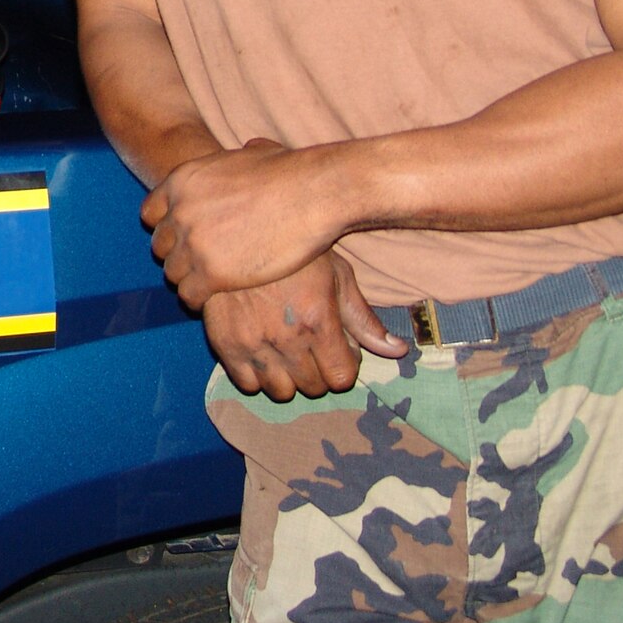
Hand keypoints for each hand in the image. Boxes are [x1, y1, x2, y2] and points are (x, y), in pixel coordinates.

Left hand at [141, 138, 339, 307]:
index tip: (184, 237)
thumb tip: (250, 149)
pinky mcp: (212, 273)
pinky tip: (214, 297)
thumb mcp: (251, 153)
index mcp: (181, 182)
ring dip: (188, 278)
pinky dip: (198, 299)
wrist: (311, 194)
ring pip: (172, 273)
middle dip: (177, 254)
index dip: (167, 227)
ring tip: (208, 283)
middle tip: (200, 262)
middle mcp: (180, 212)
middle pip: (160, 245)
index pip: (150, 214)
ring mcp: (193, 244)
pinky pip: (188, 295)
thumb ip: (234, 161)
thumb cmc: (290, 172)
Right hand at [203, 251, 409, 400]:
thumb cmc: (295, 251)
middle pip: (313, 387)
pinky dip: (256, 375)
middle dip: (318, 370)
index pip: (341, 378)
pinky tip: (261, 351)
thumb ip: (363, 319)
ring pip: (281, 391)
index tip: (336, 348)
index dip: (343, 364)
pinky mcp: (224, 341)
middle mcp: (286, 337)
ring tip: (285, 350)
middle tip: (310, 345)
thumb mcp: (336, 274)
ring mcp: (252, 341)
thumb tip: (398, 351)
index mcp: (318, 320)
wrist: (239, 230)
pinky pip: (246, 384)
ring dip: (288, 377)